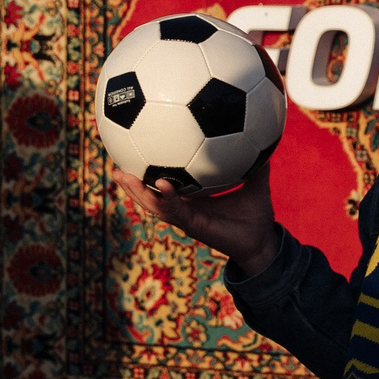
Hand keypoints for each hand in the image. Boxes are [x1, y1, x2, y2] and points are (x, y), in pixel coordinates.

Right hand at [112, 154, 282, 278]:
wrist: (262, 242)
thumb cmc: (256, 215)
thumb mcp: (256, 183)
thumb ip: (256, 163)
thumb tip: (263, 136)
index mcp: (193, 197)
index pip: (164, 183)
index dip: (148, 171)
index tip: (134, 152)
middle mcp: (185, 208)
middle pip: (149, 195)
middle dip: (131, 183)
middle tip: (115, 165)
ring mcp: (186, 218)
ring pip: (154, 204)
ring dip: (137, 191)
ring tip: (122, 175)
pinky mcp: (194, 226)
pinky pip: (176, 211)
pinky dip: (168, 197)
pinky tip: (162, 183)